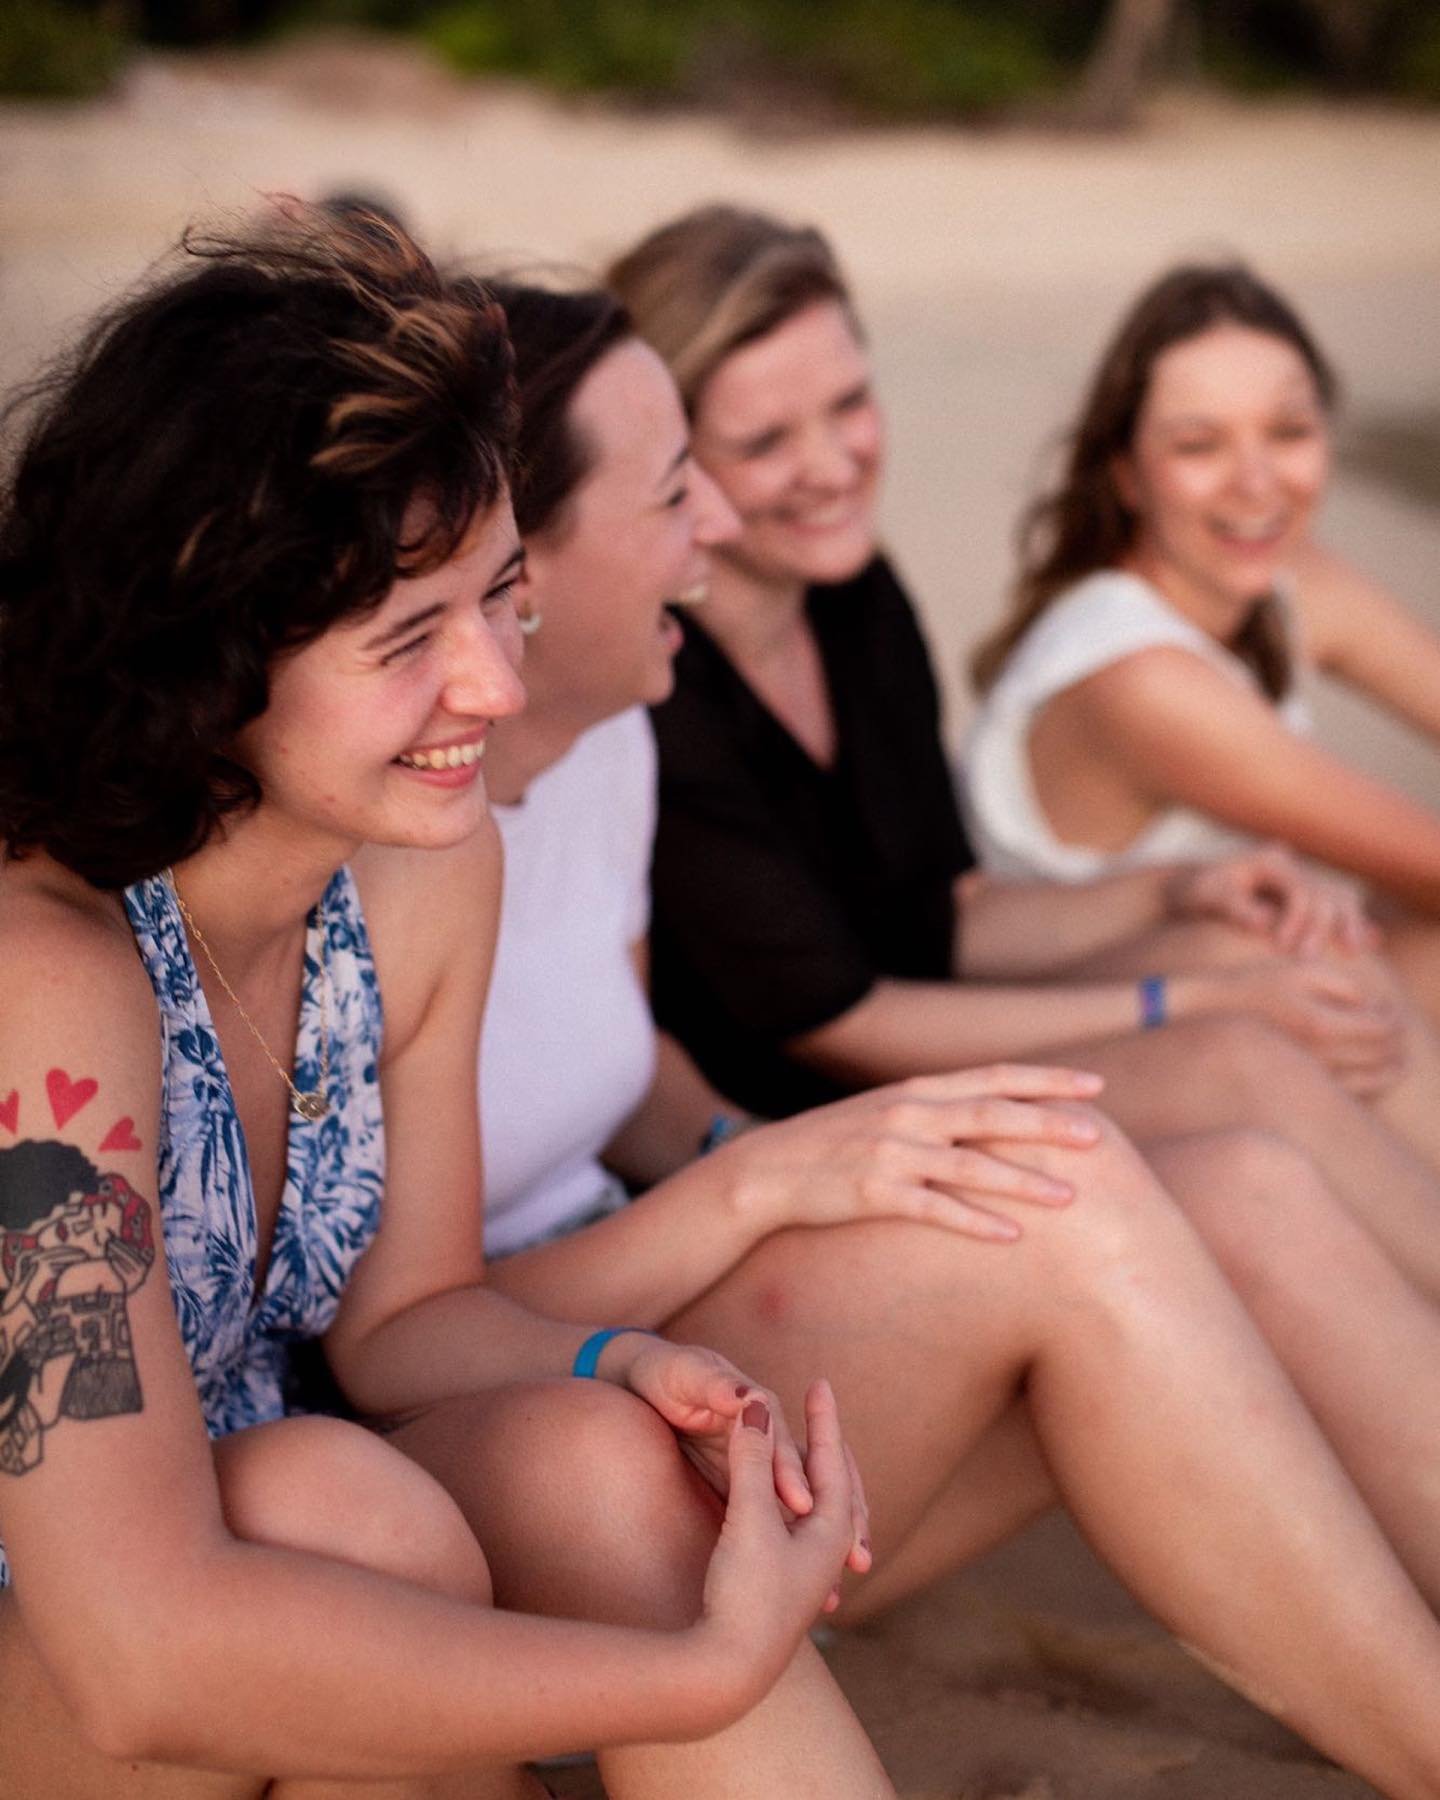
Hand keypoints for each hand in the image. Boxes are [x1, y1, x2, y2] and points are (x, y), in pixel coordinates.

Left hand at [610, 1335, 870, 1579]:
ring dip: (826, 1543)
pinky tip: (807, 1587)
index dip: (791, 1473)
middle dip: (839, 1517)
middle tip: (857, 1556)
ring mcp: (758, 1464)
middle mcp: (767, 1438)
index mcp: (760, 1406)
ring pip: (801, 1505)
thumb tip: (747, 1395)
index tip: (799, 1504)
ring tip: (833, 1591)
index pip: (783, 1445)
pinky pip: (774, 1519)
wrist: (645, 1380)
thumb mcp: (688, 1373)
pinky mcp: (742, 1486)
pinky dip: (792, 1549)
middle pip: (811, 1480)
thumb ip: (716, 1384)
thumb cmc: (667, 1374)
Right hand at [694, 1381, 863, 1705]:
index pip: (832, 1459)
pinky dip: (796, 1501)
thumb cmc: (745, 1593)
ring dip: (816, 1474)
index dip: (823, 1419)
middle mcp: (827, 1552)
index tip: (820, 1382)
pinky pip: (801, 1528)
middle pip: (838, 1485)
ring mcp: (808, 1574)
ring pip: (821, 1508)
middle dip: (829, 1445)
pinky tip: (781, 1507)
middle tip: (822, 1408)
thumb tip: (755, 1401)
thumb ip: (751, 1459)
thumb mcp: (748, 1518)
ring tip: (810, 1450)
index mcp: (829, 1530)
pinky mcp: (784, 1589)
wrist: (727, 1671)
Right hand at [716, 1064, 1107, 1244]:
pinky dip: (974, 1222)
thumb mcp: (890, 1112)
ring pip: (970, 1164)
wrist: (768, 1169)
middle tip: (1096, 1137)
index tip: (1095, 1084)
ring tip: (1069, 1197)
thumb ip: (939, 1110)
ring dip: (1022, 1181)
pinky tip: (1009, 1236)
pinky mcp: (873, 1193)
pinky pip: (933, 1209)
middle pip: (991, 1113)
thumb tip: (997, 1116)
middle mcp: (910, 1113)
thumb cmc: (837, 1144)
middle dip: (1047, 1124)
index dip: (1046, 1080)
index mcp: (919, 1089)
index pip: (995, 1076)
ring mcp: (891, 1152)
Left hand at [1167, 845, 1376, 956]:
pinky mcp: (1300, 898)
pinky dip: (1351, 922)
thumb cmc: (1193, 893)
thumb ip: (1233, 907)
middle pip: (1326, 893)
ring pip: (1339, 897)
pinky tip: (1369, 941)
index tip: (1283, 946)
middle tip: (1309, 959)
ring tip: (1355, 952)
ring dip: (1348, 924)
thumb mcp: (1204, 897)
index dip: (1297, 919)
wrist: (1186, 888)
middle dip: (1324, 927)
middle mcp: (1290, 867)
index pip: (1301, 890)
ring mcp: (1298, 881)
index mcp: (1270, 862)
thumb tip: (1264, 922)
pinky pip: (1335, 907)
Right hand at [1190, 961, 1406, 1094]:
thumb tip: (1372, 1005)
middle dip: (1394, 1039)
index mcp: (1321, 1025)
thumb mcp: (1301, 970)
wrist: (1213, 1017)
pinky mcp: (1304, 1086)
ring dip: (1386, 1062)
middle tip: (1384, 1023)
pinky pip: (1351, 1091)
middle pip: (1383, 1056)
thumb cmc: (1257, 986)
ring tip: (1378, 1045)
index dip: (1392, 1016)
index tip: (1384, 1006)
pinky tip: (1357, 1061)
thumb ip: (1345, 985)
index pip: (1382, 1028)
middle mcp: (1320, 1057)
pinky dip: (1367, 1079)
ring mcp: (1311, 1076)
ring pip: (1373, 1080)